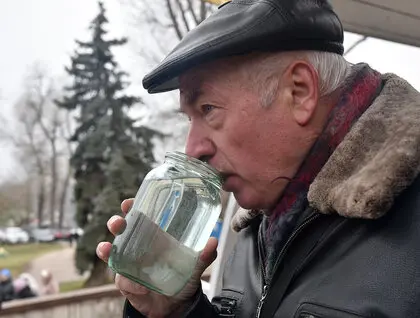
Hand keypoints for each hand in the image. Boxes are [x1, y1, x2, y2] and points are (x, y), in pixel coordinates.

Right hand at [96, 199, 217, 317]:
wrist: (176, 305)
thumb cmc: (183, 278)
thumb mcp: (195, 266)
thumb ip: (204, 254)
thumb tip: (213, 241)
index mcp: (154, 236)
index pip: (140, 216)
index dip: (132, 207)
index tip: (129, 202)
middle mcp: (139, 246)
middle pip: (122, 229)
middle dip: (116, 223)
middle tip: (118, 222)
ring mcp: (129, 263)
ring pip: (112, 251)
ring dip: (106, 248)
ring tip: (106, 248)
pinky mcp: (125, 281)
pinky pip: (120, 278)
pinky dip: (124, 279)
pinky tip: (133, 282)